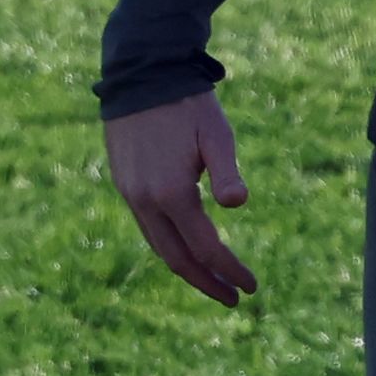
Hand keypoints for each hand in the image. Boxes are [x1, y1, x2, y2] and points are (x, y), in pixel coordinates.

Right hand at [104, 90, 258, 305]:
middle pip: (177, 259)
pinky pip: (148, 228)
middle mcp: (145, 200)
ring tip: (213, 281)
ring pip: (159, 246)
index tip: (251, 287)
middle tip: (235, 299)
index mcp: (172, 193)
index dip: (229, 271)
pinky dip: (169, 246)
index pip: (206, 248)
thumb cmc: (189, 104)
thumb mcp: (217, 134)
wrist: (142, 76)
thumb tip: (237, 205)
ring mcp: (130, 194)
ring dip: (187, 269)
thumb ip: (227, 172)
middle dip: (207, 283)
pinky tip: (187, 248)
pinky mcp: (124, 184)